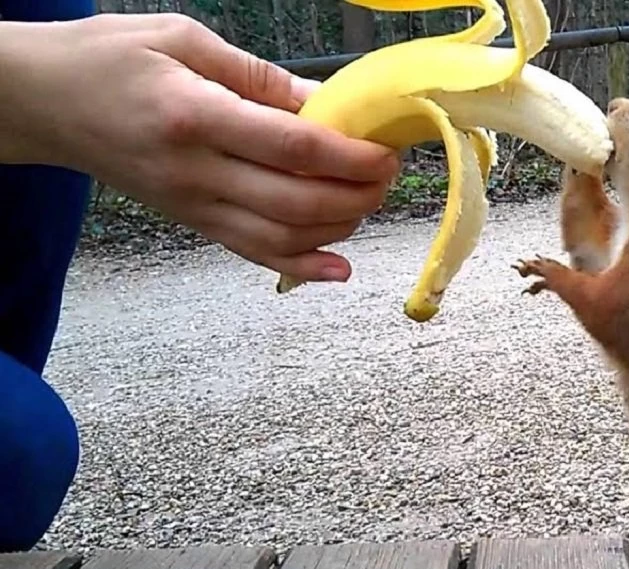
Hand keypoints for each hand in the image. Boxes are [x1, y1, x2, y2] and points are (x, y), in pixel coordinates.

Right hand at [0, 14, 399, 282]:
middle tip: (387, 174)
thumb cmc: (107, 58)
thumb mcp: (182, 39)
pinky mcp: (189, 221)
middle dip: (357, 195)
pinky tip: (339, 267)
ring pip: (281, 238)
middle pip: (297, 203)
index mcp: (196, 115)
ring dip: (339, 228)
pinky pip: (251, 253)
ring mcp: (191, 204)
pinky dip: (300, 266)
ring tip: (368, 201)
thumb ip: (259, 76)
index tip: (385, 152)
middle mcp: (195, 171)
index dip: (351, 158)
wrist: (40, 101)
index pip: (293, 150)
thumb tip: (324, 103)